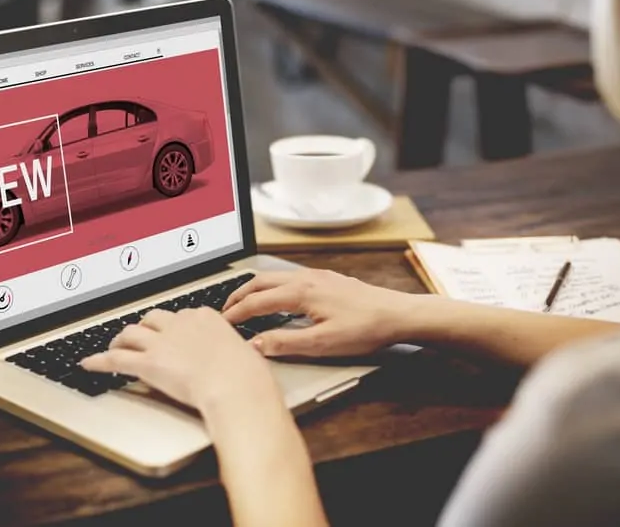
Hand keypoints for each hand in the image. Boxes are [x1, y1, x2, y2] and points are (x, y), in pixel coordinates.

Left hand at [80, 307, 280, 412]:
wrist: (236, 386)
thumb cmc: (246, 375)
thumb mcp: (245, 354)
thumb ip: (233, 351)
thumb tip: (239, 358)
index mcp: (205, 317)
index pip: (182, 316)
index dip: (172, 327)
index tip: (170, 334)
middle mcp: (180, 324)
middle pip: (153, 319)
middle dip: (145, 328)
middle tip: (141, 338)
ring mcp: (162, 342)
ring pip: (131, 333)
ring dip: (120, 340)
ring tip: (114, 347)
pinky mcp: (148, 363)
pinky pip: (116, 359)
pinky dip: (99, 361)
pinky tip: (89, 364)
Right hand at [222, 269, 418, 356]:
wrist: (397, 314)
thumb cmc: (364, 329)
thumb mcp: (321, 344)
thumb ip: (284, 343)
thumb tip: (255, 344)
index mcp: (300, 292)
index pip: (257, 302)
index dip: (236, 314)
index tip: (222, 324)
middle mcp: (305, 278)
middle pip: (260, 282)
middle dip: (238, 295)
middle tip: (224, 310)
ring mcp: (317, 276)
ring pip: (274, 277)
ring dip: (255, 289)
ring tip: (244, 303)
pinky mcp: (327, 279)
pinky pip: (289, 277)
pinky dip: (272, 287)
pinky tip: (276, 298)